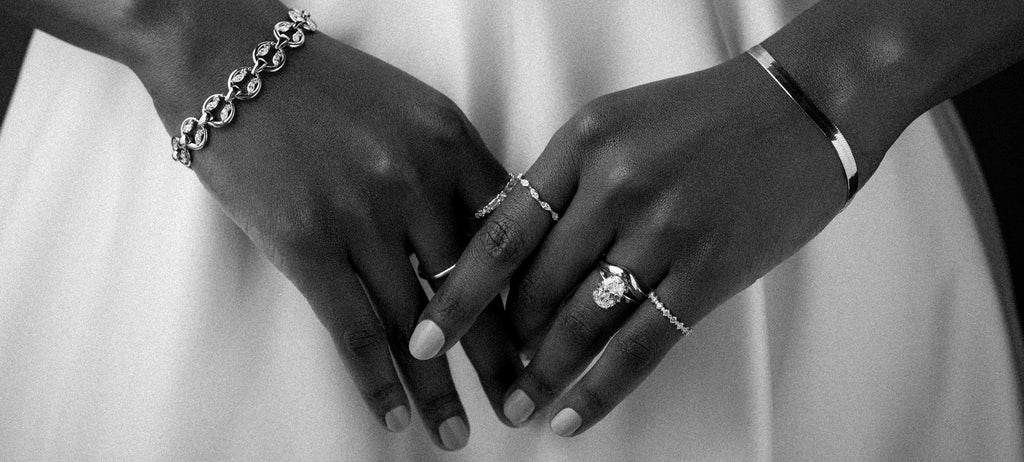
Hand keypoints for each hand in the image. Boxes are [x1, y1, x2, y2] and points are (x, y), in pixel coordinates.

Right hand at [138, 1, 518, 449]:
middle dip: (503, 356)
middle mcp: (416, 180)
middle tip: (527, 401)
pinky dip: (378, 381)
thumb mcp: (413, 109)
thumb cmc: (326, 88)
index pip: (510, 236)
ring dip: (441, 386)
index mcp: (452, 142)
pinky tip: (397, 417)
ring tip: (460, 434)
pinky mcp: (305, 243)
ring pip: (417, 320)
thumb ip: (456, 169)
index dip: (530, 296)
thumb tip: (492, 240)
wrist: (230, 58)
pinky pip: (353, 329)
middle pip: (474, 288)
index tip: (547, 337)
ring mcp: (362, 214)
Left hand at [412, 54, 869, 434]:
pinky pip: (640, 345)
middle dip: (505, 339)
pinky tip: (571, 416)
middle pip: (536, 285)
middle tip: (490, 370)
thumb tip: (508, 251)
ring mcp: (664, 230)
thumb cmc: (704, 115)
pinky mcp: (708, 272)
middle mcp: (616, 185)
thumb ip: (562, 181)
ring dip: (542, 372)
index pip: (501, 231)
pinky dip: (599, 388)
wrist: (803, 108)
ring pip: (580, 321)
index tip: (427, 334)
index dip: (459, 293)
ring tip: (518, 405)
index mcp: (583, 142)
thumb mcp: (615, 124)